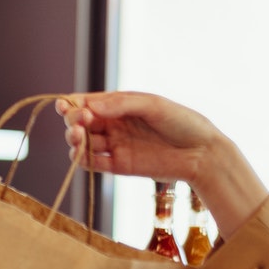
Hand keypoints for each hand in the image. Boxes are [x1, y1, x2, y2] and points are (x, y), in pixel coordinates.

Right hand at [60, 91, 222, 183]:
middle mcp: (113, 124)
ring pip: (82, 142)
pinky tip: (80, 153)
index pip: (85, 102)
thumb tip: (88, 107)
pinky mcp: (118, 166)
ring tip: (79, 136)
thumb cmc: (181, 121)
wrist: (201, 153)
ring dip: (74, 139)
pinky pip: (92, 163)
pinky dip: (81, 159)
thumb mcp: (152, 105)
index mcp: (118, 105)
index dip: (71, 104)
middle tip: (80, 122)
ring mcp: (115, 145)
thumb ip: (120, 104)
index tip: (66, 106)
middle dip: (73, 121)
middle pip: (79, 122)